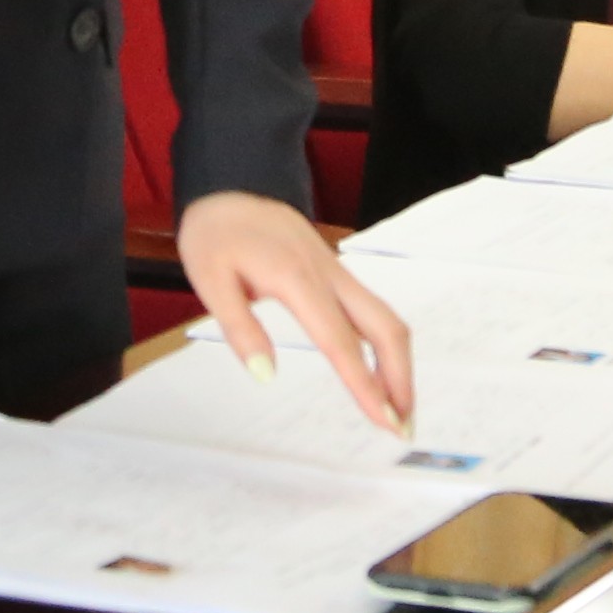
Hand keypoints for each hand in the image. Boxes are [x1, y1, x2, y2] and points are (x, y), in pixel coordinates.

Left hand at [175, 192, 415, 432]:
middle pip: (385, 328)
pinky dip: (385, 345)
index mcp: (298, 280)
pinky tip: (379, 370)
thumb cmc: (216, 236)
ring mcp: (337, 273)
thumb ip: (239, 328)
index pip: (341, 341)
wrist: (231, 188)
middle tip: (403, 424)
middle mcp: (329, 276)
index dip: (366, 384)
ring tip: (397, 405)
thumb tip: (266, 375)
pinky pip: (372, 311)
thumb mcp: (209, 281)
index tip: (384, 418)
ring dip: (398, 363)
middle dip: (401, 377)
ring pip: (385, 318)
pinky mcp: (336, 274)